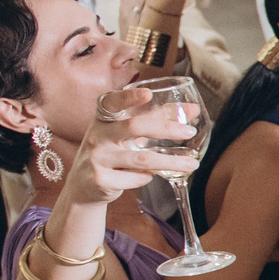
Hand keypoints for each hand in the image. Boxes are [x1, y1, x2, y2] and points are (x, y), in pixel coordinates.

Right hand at [67, 92, 199, 200]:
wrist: (85, 186)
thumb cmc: (113, 152)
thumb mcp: (128, 134)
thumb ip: (157, 119)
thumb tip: (192, 109)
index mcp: (104, 119)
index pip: (113, 103)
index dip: (129, 97)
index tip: (149, 93)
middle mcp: (97, 135)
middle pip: (134, 127)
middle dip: (165, 128)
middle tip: (189, 131)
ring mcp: (97, 157)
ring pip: (141, 158)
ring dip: (171, 162)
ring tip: (192, 164)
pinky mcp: (100, 179)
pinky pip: (137, 177)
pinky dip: (149, 177)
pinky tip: (149, 175)